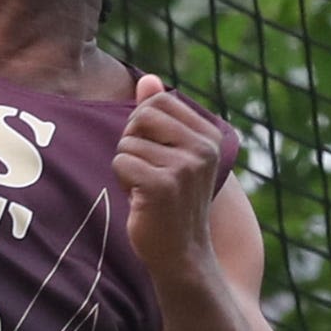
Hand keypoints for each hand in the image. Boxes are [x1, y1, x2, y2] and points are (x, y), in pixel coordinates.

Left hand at [114, 74, 225, 278]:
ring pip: (127, 142)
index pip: (157, 102)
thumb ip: (160, 114)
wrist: (182, 252)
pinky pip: (121, 162)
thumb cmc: (171, 199)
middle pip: (140, 116)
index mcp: (210, 135)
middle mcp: (203, 148)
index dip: (143, 125)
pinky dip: (123, 181)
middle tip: (148, 170)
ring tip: (147, 189)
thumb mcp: (171, 152)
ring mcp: (185, 166)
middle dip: (132, 141)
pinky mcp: (162, 185)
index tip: (157, 154)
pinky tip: (142, 200)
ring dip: (128, 166)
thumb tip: (148, 78)